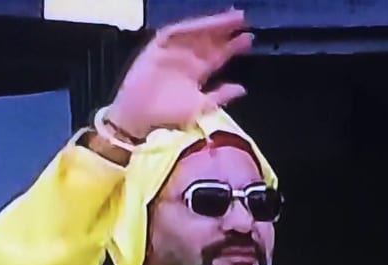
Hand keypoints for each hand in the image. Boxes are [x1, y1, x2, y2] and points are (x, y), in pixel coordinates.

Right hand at [107, 9, 252, 138]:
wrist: (139, 121)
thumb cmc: (166, 118)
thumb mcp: (199, 108)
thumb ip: (220, 97)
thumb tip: (242, 89)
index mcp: (196, 73)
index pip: (218, 55)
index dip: (233, 46)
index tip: (249, 38)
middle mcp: (185, 60)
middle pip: (208, 40)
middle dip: (224, 30)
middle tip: (242, 19)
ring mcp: (170, 52)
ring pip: (194, 33)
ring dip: (210, 25)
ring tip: (228, 19)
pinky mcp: (155, 49)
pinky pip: (173, 34)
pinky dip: (187, 29)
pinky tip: (202, 25)